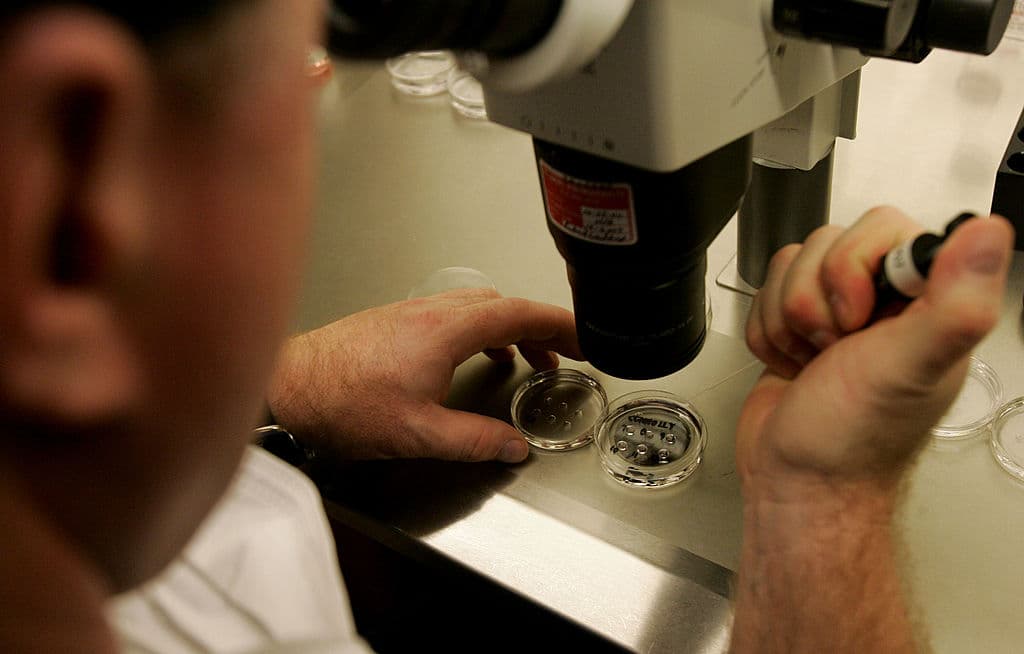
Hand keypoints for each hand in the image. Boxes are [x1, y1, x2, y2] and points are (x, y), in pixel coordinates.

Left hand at [266, 288, 582, 462]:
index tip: (583, 338)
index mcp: (445, 331)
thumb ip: (473, 440)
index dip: (559, 324)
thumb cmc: (343, 403)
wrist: (290, 386)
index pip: (518, 313)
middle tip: (565, 353)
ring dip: (511, 330)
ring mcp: (412, 312)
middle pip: (503, 306)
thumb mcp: (417, 434)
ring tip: (529, 361)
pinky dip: (482, 333)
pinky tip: (477, 358)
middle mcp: (431, 313)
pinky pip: (455, 316)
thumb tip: (512, 448)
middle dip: (541, 328)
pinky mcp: (396, 321)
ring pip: (478, 309)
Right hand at [739, 207, 1013, 500]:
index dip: (853, 267)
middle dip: (812, 299)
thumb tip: (989, 234)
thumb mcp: (911, 368)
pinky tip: (792, 364)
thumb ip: (957, 303)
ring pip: (791, 264)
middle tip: (835, 345)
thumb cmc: (854, 440)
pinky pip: (765, 292)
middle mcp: (885, 300)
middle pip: (827, 242)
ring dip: (786, 319)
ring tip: (813, 358)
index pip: (885, 228)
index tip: (858, 318)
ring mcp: (837, 310)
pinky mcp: (797, 323)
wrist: (797, 481)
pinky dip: (767, 332)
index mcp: (928, 301)